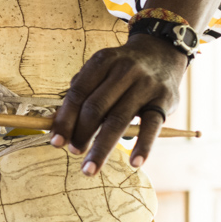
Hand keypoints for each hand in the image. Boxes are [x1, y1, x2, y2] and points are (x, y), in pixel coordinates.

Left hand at [50, 34, 186, 171]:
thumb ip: (81, 92)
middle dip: (81, 134)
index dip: (64, 119)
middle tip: (73, 152)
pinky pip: (152, 126)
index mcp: (101, 62)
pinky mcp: (165, 100)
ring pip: (119, 120)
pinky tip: (134, 162)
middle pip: (96, 108)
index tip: (56, 141)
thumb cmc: (120, 70)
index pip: (78, 94)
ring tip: (90, 168)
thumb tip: (57, 123)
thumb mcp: (99, 70)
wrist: (161, 53)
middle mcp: (124, 71)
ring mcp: (146, 85)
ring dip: (102, 148)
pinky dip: (143, 146)